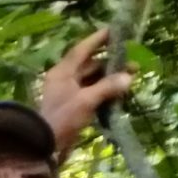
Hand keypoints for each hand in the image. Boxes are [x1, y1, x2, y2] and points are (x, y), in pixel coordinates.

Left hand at [38, 28, 133, 159]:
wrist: (45, 146)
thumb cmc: (63, 119)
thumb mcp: (86, 101)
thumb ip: (107, 87)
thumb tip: (128, 77)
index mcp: (63, 71)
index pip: (82, 50)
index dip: (98, 40)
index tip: (114, 32)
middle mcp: (65, 79)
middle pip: (90, 66)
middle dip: (111, 64)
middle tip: (133, 65)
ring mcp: (69, 94)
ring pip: (92, 81)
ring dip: (110, 80)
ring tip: (131, 80)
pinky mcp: (74, 108)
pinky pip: (92, 95)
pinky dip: (105, 93)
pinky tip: (119, 95)